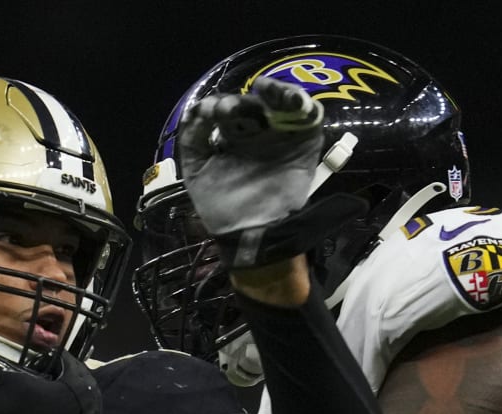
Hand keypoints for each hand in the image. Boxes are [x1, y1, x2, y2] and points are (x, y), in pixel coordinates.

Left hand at [176, 76, 363, 271]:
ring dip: (273, 91)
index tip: (210, 114)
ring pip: (282, 100)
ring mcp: (282, 135)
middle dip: (239, 102)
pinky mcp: (305, 141)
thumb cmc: (222, 207)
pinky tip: (291, 100)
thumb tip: (195, 110)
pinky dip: (302, 102)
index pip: (228, 108)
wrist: (250, 233)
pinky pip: (309, 114)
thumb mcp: (195, 171)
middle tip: (227, 111)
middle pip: (253, 101)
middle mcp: (258, 132)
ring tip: (264, 92)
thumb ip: (192, 139)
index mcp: (233, 137)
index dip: (218, 105)